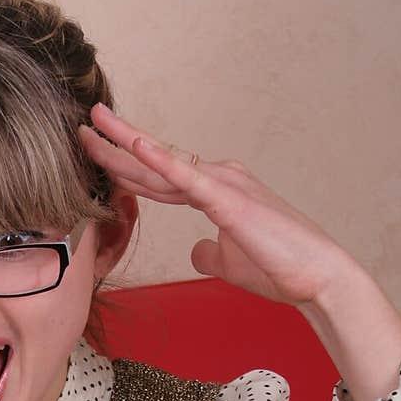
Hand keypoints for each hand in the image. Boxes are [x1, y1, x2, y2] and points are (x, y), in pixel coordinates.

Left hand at [78, 103, 356, 309]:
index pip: (159, 178)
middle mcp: (217, 178)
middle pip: (153, 164)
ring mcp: (223, 184)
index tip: (99, 155)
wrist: (316, 276)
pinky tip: (136, 145)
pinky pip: (187, 176)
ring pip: (162, 164)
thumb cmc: (279, 267)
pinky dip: (160, 160)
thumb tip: (195, 251)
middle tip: (83, 126)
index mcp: (215, 191)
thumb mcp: (229, 261)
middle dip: (115, 147)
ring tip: (95, 125)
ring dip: (125, 144)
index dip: (126, 167)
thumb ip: (208, 252)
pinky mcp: (228, 199)